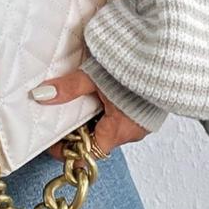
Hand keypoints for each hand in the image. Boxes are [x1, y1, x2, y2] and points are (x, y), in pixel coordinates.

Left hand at [33, 69, 149, 165]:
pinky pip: (123, 116)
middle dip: (79, 129)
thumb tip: (43, 95)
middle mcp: (132, 132)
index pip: (89, 153)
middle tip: (61, 113)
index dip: (69, 149)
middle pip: (98, 139)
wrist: (165, 55)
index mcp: (119, 131)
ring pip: (110, 126)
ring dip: (94, 116)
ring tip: (80, 98)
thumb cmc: (134, 68)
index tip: (54, 141)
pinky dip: (109, 108)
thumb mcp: (94, 77)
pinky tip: (101, 91)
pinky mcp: (147, 109)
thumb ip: (68, 88)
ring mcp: (142, 121)